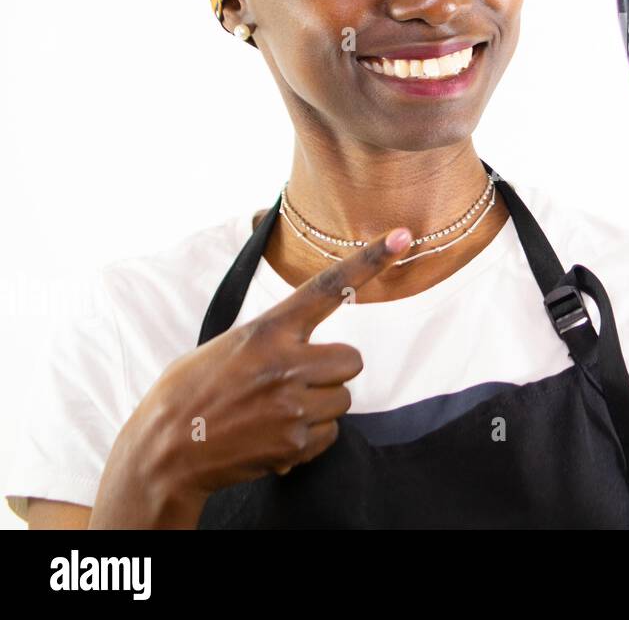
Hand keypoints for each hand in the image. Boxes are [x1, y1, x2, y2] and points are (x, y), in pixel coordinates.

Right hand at [116, 226, 413, 515]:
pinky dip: (310, 440)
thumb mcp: (226, 346)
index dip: (369, 261)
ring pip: (342, 400)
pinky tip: (274, 437)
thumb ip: (271, 339)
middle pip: (351, 360)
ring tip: (274, 413)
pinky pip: (330, 435)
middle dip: (331, 373)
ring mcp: (292, 404)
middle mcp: (286, 363)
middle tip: (293, 384)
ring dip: (319, 407)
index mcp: (267, 331)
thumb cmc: (190, 394)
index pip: (327, 287)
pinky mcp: (295, 442)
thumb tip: (300, 345)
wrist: (163, 454)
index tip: (403, 237)